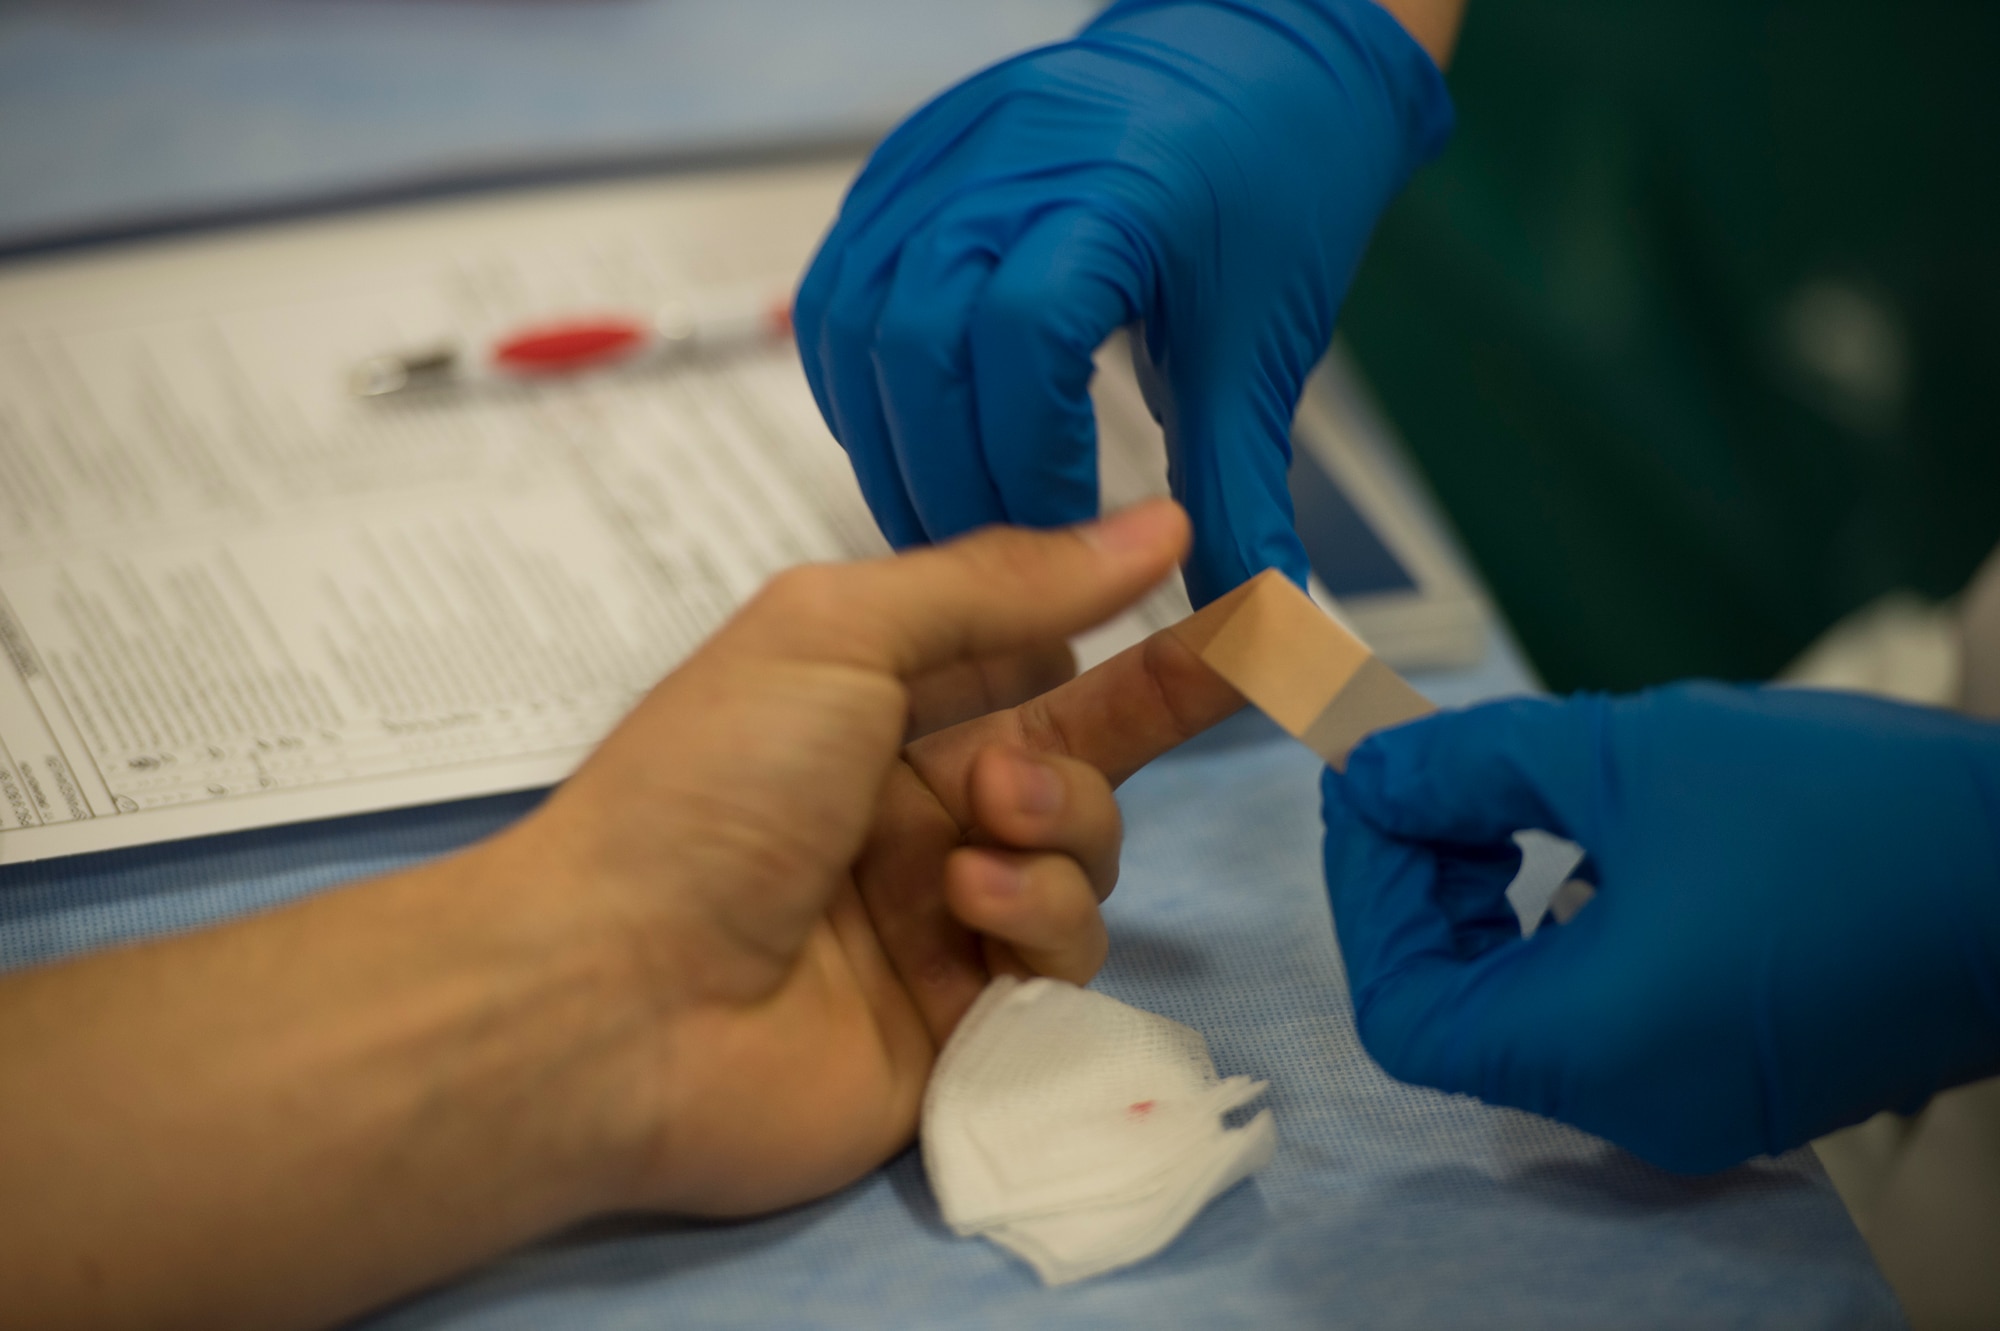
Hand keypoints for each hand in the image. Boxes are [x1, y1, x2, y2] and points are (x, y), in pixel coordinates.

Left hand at [499, 498, 1243, 1214]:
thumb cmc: (709, 789)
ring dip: (1061, 830)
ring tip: (976, 837)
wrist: (612, 998)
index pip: (1042, 652)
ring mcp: (946, 918)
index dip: (1135, 623)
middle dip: (1163, 704)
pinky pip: (1062, 960)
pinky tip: (965, 913)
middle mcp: (923, 806)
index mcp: (885, 705)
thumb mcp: (838, 635)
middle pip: (1092, 751)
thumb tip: (1153, 523)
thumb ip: (1000, 583)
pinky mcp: (968, 1025)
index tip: (1237, 593)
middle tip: (1241, 658)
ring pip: (1090, 859)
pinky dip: (1035, 922)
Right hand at [793, 0, 1452, 605]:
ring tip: (939, 517)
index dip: (1027, 460)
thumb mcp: (1266, 343)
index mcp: (1114, 194)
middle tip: (987, 560)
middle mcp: (1008, 162)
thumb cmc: (1273, 180)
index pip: (1022, 342)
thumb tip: (1252, 617)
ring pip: (854, 317)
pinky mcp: (904, 164)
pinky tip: (904, 435)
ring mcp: (942, 156)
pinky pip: (837, 285)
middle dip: (944, 471)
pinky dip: (856, 380)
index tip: (1063, 538)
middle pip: (918, 338)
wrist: (1257, 58)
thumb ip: (1241, 487)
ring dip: (886, 438)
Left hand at [1321, 683, 1999, 1172]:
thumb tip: (1366, 774)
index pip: (1401, 1010)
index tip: (1378, 789)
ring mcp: (1696, 1102)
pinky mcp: (1741, 1073)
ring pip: (1528, 1013)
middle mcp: (1636, 1106)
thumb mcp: (1627, 756)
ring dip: (1488, 901)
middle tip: (1435, 782)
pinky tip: (1587, 840)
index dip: (1368, 895)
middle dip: (1423, 889)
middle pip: (1457, 1014)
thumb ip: (1469, 767)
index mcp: (1595, 1049)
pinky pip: (1604, 1015)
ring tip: (1510, 799)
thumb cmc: (1852, 810)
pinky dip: (1560, 928)